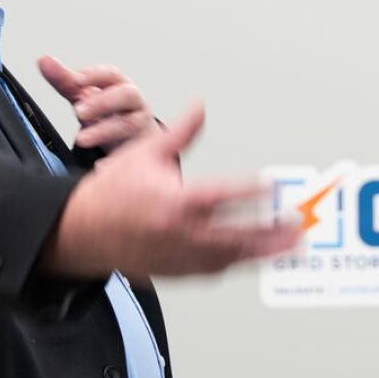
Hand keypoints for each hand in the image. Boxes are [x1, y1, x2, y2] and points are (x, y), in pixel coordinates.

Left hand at [38, 55, 154, 152]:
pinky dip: (114, 160)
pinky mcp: (140, 150)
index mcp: (120, 85)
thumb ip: (65, 80)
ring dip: (104, 132)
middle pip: (126, 95)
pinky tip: (100, 166)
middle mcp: (134, 103)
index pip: (111, 74)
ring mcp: (140, 126)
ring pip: (129, 125)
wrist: (134, 139)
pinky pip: (132, 155)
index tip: (76, 81)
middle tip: (79, 111)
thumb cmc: (109, 112)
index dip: (94, 76)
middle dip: (102, 102)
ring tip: (81, 139)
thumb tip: (44, 60)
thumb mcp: (87, 96)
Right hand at [42, 102, 301, 279]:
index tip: (274, 188)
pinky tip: (258, 257)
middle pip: (236, 236)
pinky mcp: (176, 271)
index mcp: (174, 201)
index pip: (221, 196)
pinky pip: (215, 270)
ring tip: (291, 245)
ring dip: (263, 253)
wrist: (80, 232)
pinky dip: (238, 263)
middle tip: (299, 225)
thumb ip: (180, 132)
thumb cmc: (113, 191)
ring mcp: (179, 256)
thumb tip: (199, 106)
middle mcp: (180, 233)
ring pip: (231, 259)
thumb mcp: (145, 153)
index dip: (251, 192)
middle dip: (271, 233)